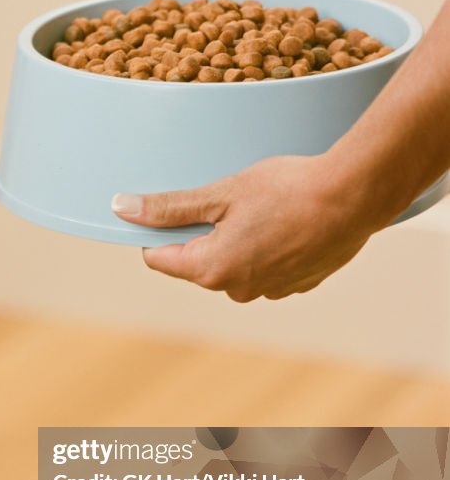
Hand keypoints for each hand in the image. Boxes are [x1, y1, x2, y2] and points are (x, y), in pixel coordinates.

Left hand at [111, 153, 380, 301]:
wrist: (356, 194)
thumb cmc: (286, 189)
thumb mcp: (220, 193)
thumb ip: (169, 208)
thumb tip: (122, 209)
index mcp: (210, 270)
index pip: (158, 258)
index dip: (159, 231)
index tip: (174, 208)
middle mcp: (237, 290)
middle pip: (197, 263)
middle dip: (202, 234)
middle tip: (227, 200)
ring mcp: (270, 290)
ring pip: (234, 265)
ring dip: (236, 240)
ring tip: (261, 208)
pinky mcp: (299, 283)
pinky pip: (267, 266)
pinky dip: (268, 246)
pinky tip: (284, 221)